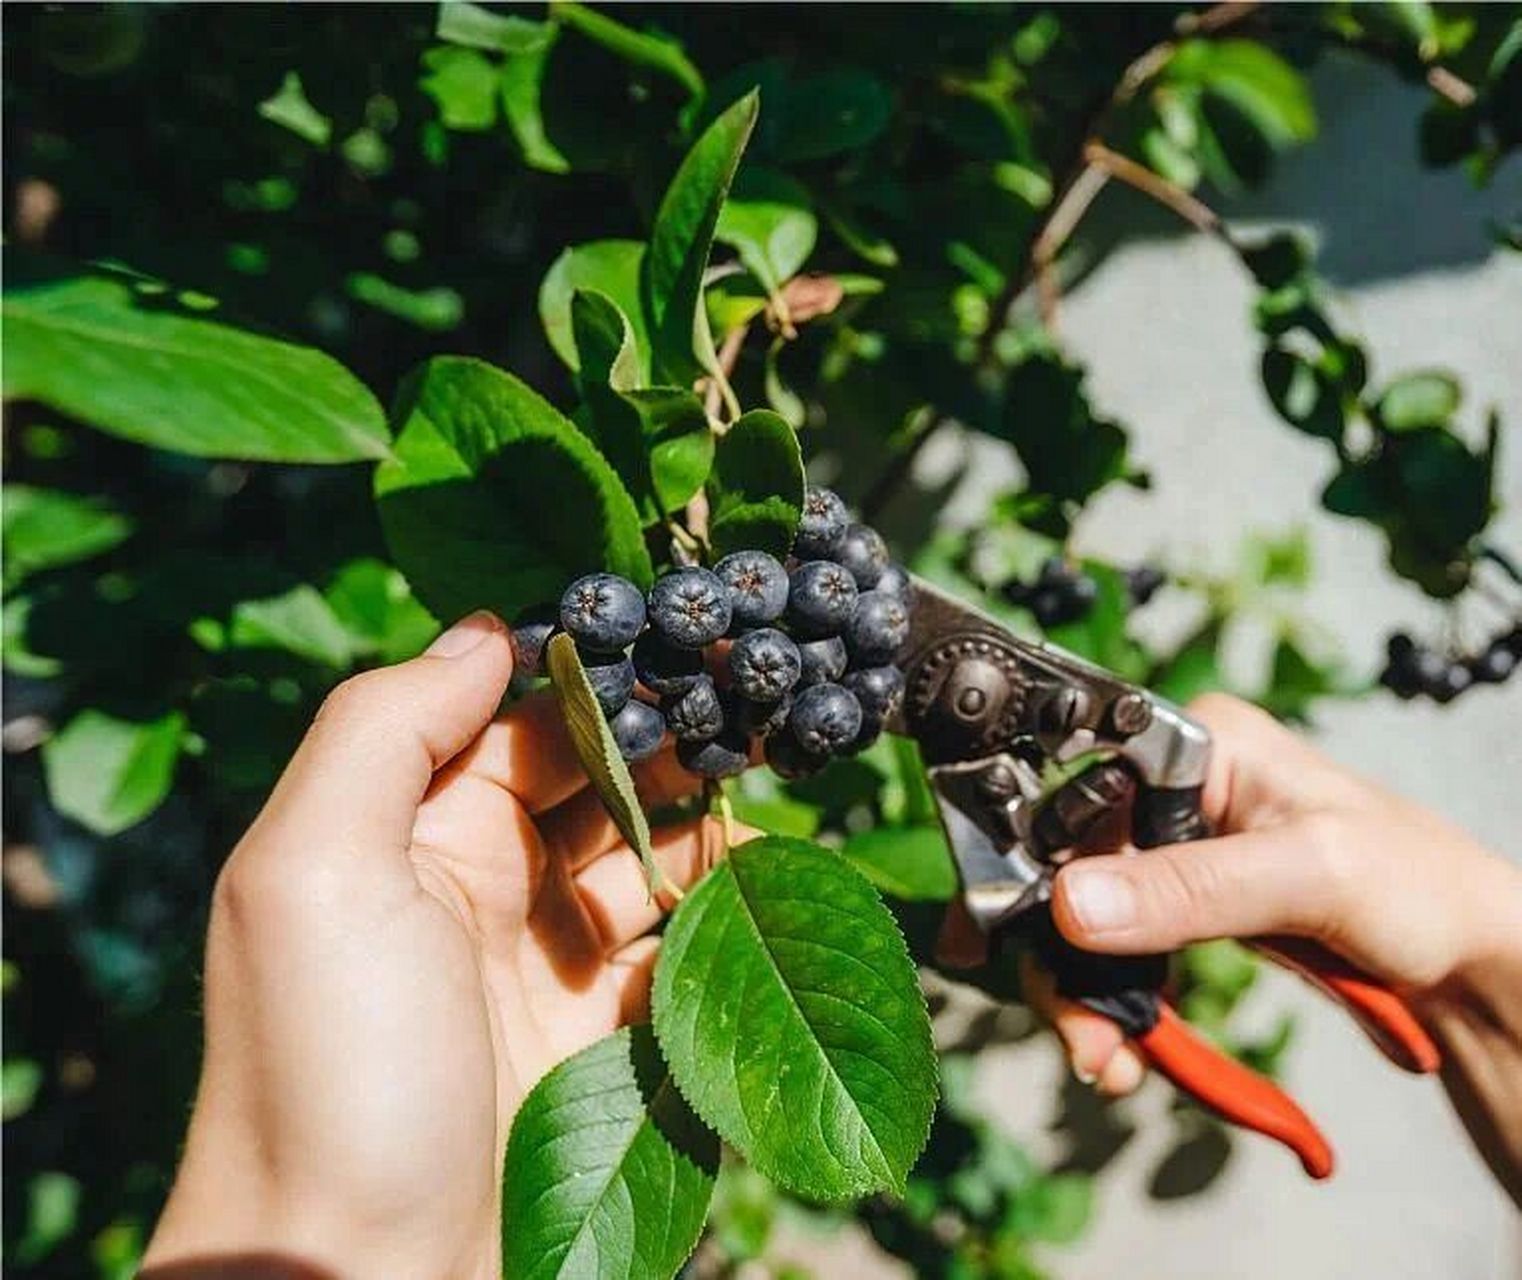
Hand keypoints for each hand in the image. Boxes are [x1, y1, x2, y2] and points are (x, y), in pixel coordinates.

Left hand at [143, 612, 740, 1278]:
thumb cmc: (328, 1080)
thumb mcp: (312, 876)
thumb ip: (386, 729)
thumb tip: (491, 629)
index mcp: (399, 831)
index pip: (513, 716)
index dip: (600, 674)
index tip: (693, 634)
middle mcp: (469, 886)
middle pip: (592, 782)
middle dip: (670, 745)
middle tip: (759, 711)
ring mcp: (540, 968)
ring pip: (646, 864)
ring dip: (709, 834)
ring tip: (778, 806)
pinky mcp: (601, 1043)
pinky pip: (677, 957)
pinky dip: (725, 925)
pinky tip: (772, 903)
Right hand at [1032, 693, 1521, 1202]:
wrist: (1468, 958)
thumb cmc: (1420, 886)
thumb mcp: (1309, 877)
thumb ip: (1189, 889)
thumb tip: (1069, 907)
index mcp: (1195, 743)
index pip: (1074, 790)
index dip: (1032, 863)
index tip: (1008, 934)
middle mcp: (1171, 788)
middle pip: (1062, 866)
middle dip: (1061, 958)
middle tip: (1081, 1036)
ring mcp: (1171, 848)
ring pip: (1077, 920)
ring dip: (1083, 995)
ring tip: (1107, 1060)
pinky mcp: (1177, 903)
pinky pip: (1114, 952)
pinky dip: (1109, 1005)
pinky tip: (1122, 1049)